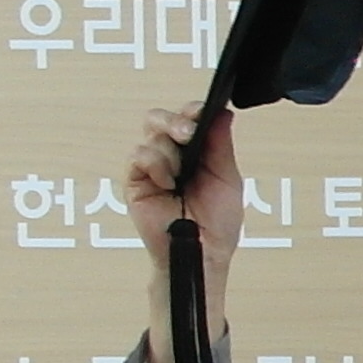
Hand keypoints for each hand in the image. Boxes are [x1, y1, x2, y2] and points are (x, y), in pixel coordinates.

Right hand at [121, 102, 240, 355]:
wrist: (203, 252)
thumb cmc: (218, 221)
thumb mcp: (227, 178)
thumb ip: (220, 145)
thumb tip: (223, 112)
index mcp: (196, 150)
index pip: (189, 118)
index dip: (193, 110)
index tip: (203, 113)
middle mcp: (172, 154)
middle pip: (161, 118)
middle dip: (176, 121)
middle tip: (188, 135)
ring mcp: (152, 167)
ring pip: (151, 135)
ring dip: (170, 152)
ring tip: (180, 177)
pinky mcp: (135, 181)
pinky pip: (138, 155)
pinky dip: (155, 164)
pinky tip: (167, 183)